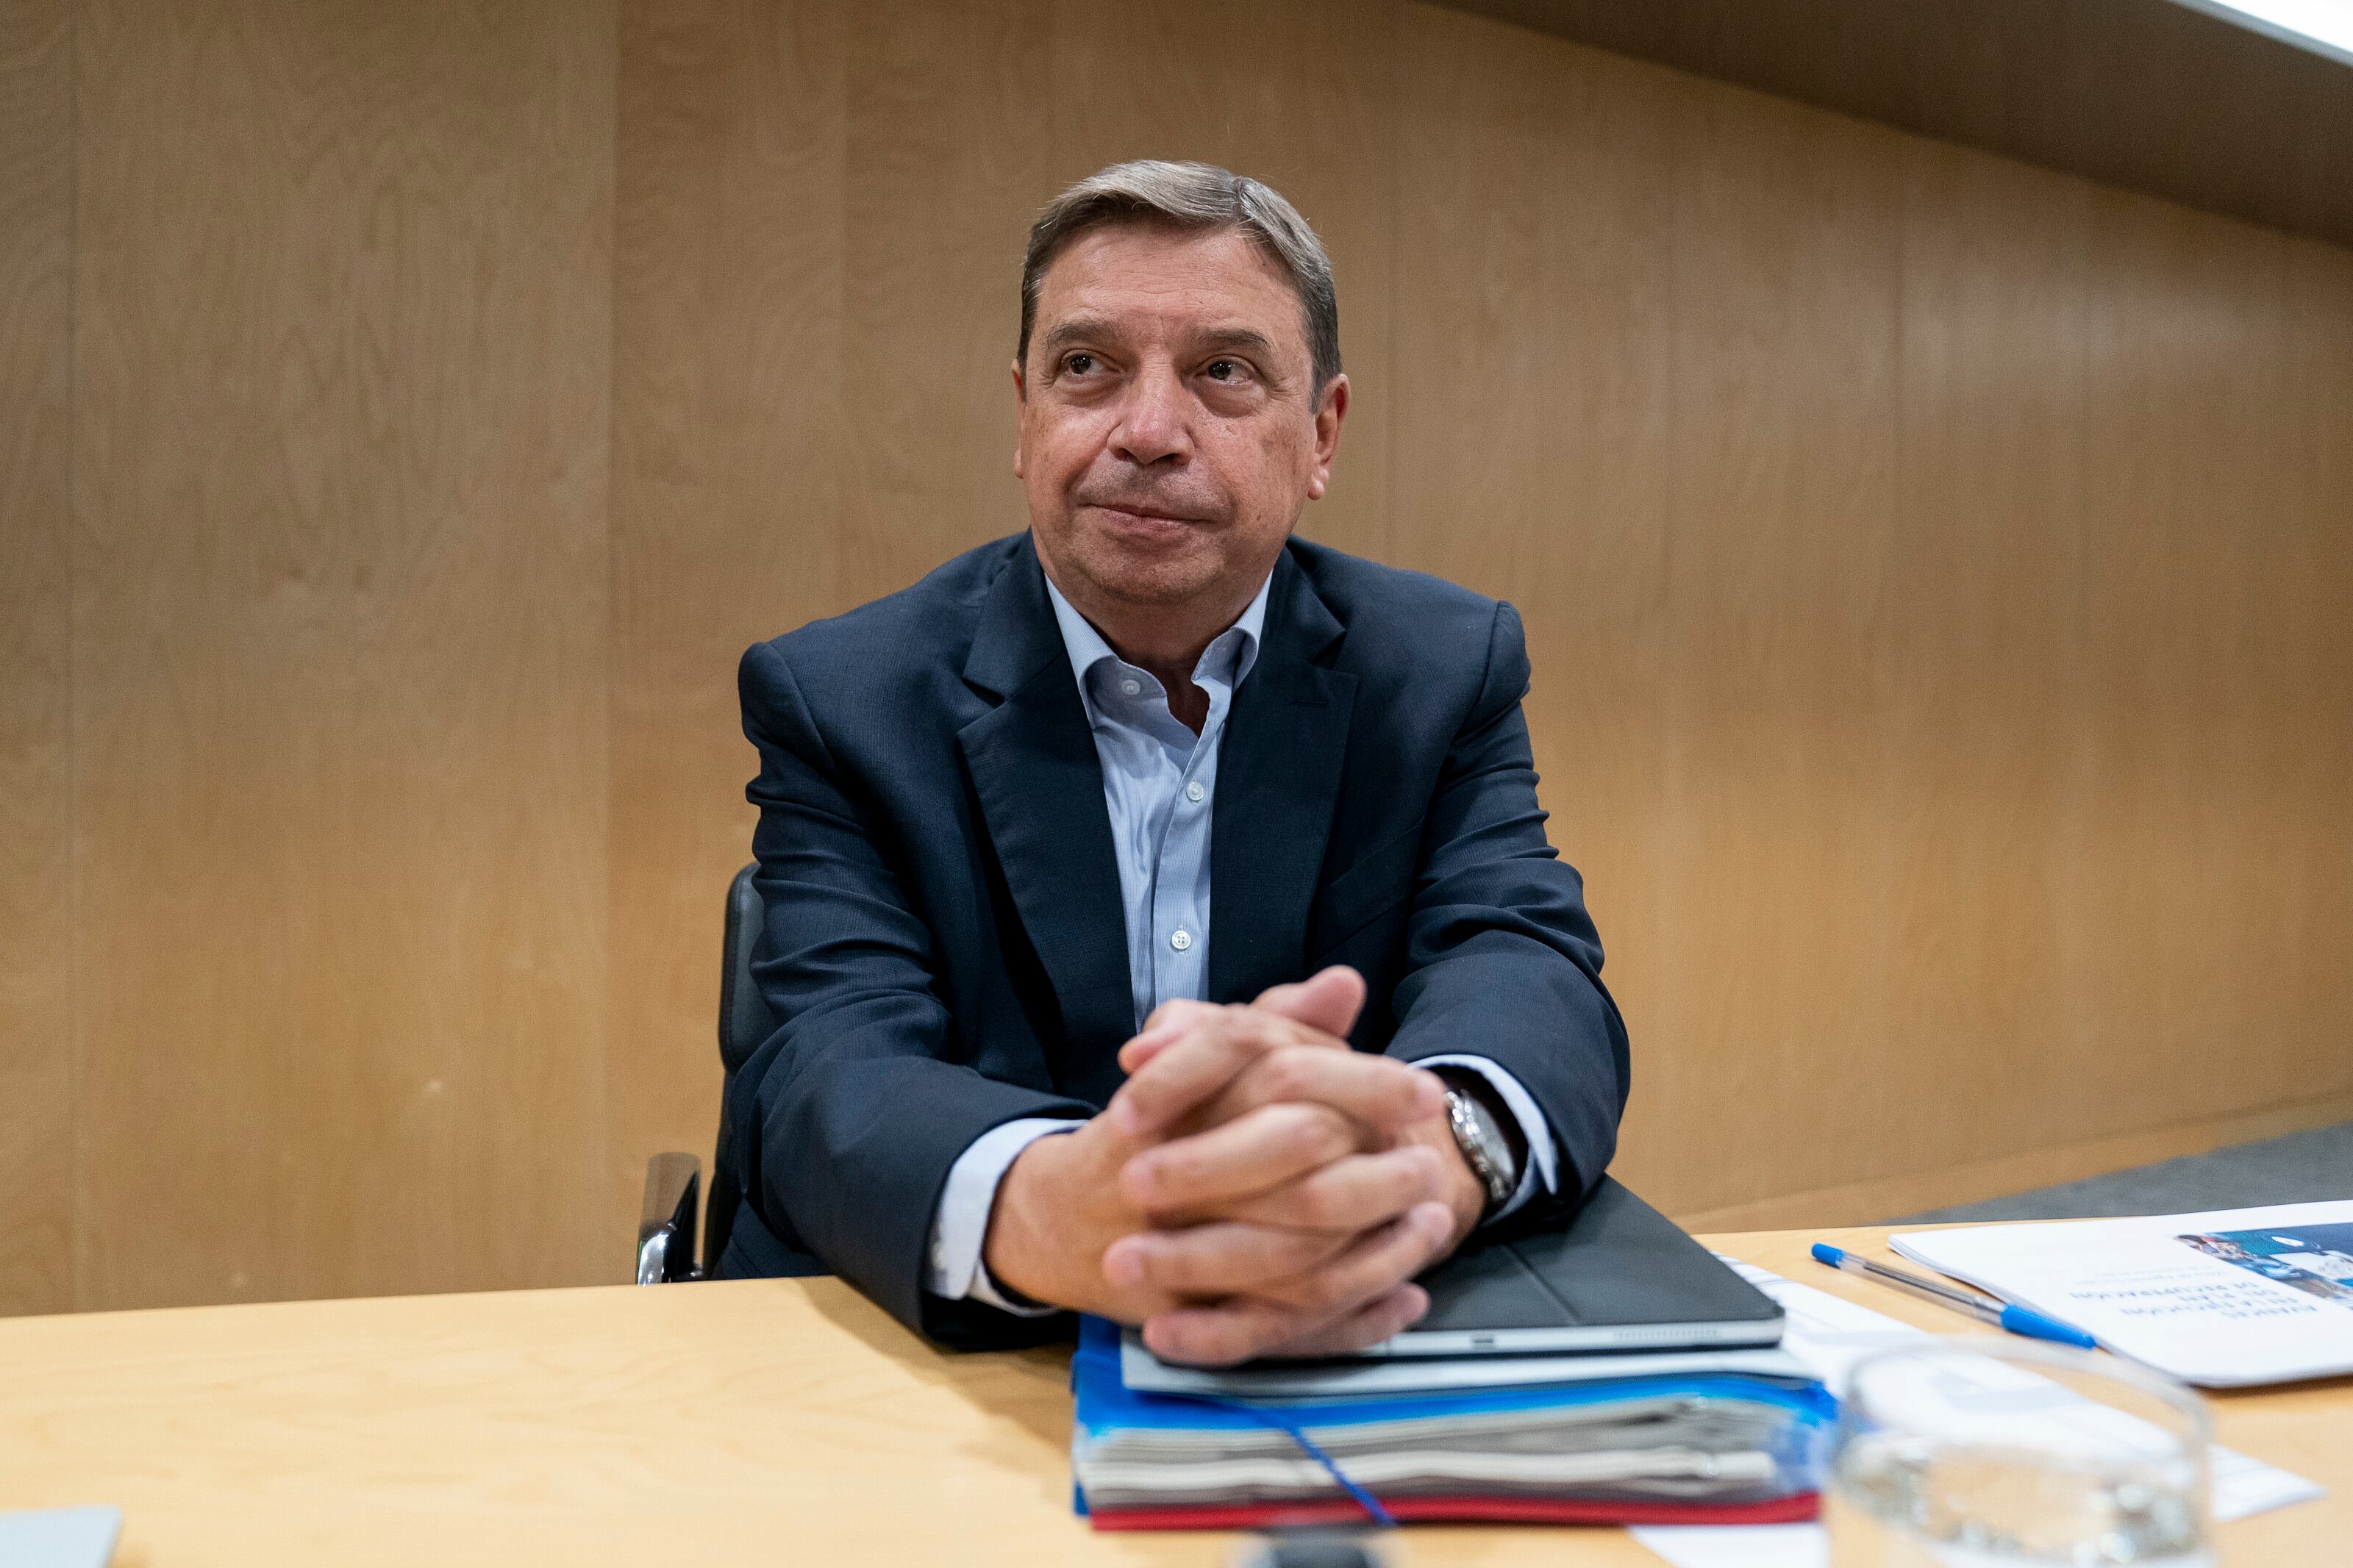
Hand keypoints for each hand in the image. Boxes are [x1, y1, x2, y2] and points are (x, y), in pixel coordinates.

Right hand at [981, 969, 1445, 1330]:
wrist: (1060, 1216)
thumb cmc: (1156, 1130)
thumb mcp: (1204, 1062)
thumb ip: (1274, 1023)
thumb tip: (1343, 984)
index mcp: (1186, 1095)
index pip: (1276, 1071)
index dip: (1359, 1082)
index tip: (1424, 1093)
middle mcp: (1176, 1164)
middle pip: (1292, 1155)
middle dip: (1375, 1166)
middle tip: (1432, 1166)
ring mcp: (1175, 1243)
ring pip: (1291, 1253)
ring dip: (1375, 1243)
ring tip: (1434, 1227)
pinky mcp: (1185, 1309)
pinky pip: (1277, 1324)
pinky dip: (1348, 1319)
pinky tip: (1403, 1301)